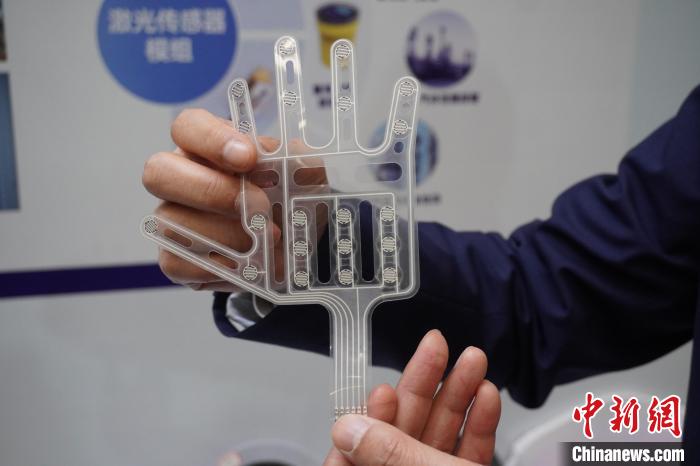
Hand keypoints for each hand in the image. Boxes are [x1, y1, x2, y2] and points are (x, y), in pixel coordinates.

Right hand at [143, 109, 325, 291]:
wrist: (293, 239)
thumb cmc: (286, 194)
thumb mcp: (301, 171)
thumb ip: (297, 161)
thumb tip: (292, 163)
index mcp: (205, 146)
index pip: (187, 126)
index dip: (211, 139)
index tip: (248, 157)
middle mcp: (179, 177)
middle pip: (158, 172)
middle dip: (211, 191)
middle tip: (257, 206)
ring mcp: (171, 217)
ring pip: (172, 222)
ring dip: (227, 235)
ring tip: (269, 241)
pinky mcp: (174, 257)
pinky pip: (177, 262)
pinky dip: (218, 266)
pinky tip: (250, 265)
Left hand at [323, 330, 500, 465]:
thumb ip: (389, 453)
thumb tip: (347, 427)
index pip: (360, 451)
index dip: (372, 417)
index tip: (385, 387)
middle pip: (406, 432)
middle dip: (425, 386)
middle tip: (436, 345)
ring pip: (441, 435)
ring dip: (458, 395)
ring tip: (472, 359)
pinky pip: (469, 450)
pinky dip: (480, 424)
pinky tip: (486, 396)